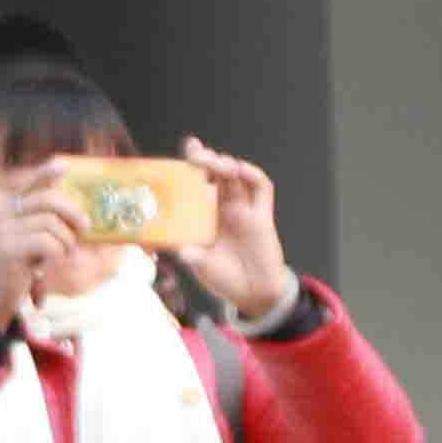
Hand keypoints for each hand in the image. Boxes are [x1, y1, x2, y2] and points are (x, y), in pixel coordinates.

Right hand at [0, 166, 84, 318]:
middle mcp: (0, 213)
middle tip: (84, 228)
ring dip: (66, 240)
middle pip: (47, 200)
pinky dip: (59, 252)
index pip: (28, 183)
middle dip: (72, 213)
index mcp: (6, 206)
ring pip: (51, 223)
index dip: (44, 173)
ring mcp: (1, 230)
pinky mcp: (7, 248)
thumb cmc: (22, 263)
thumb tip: (79, 213)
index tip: (63, 168)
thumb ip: (46, 221)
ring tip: (64, 252)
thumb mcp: (33, 238)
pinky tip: (53, 261)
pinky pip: (47, 242)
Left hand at [186, 141, 300, 327]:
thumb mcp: (201, 266)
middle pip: (217, 175)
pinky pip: (262, 190)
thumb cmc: (224, 278)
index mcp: (205, 215)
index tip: (187, 148)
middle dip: (207, 160)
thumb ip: (192, 256)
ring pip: (237, 177)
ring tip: (217, 163)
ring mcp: (243, 210)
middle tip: (197, 154)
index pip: (198, 183)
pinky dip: (254, 176)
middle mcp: (223, 208)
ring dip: (227, 165)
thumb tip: (179, 250)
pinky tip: (242, 170)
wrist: (253, 293)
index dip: (193, 165)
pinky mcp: (262, 217)